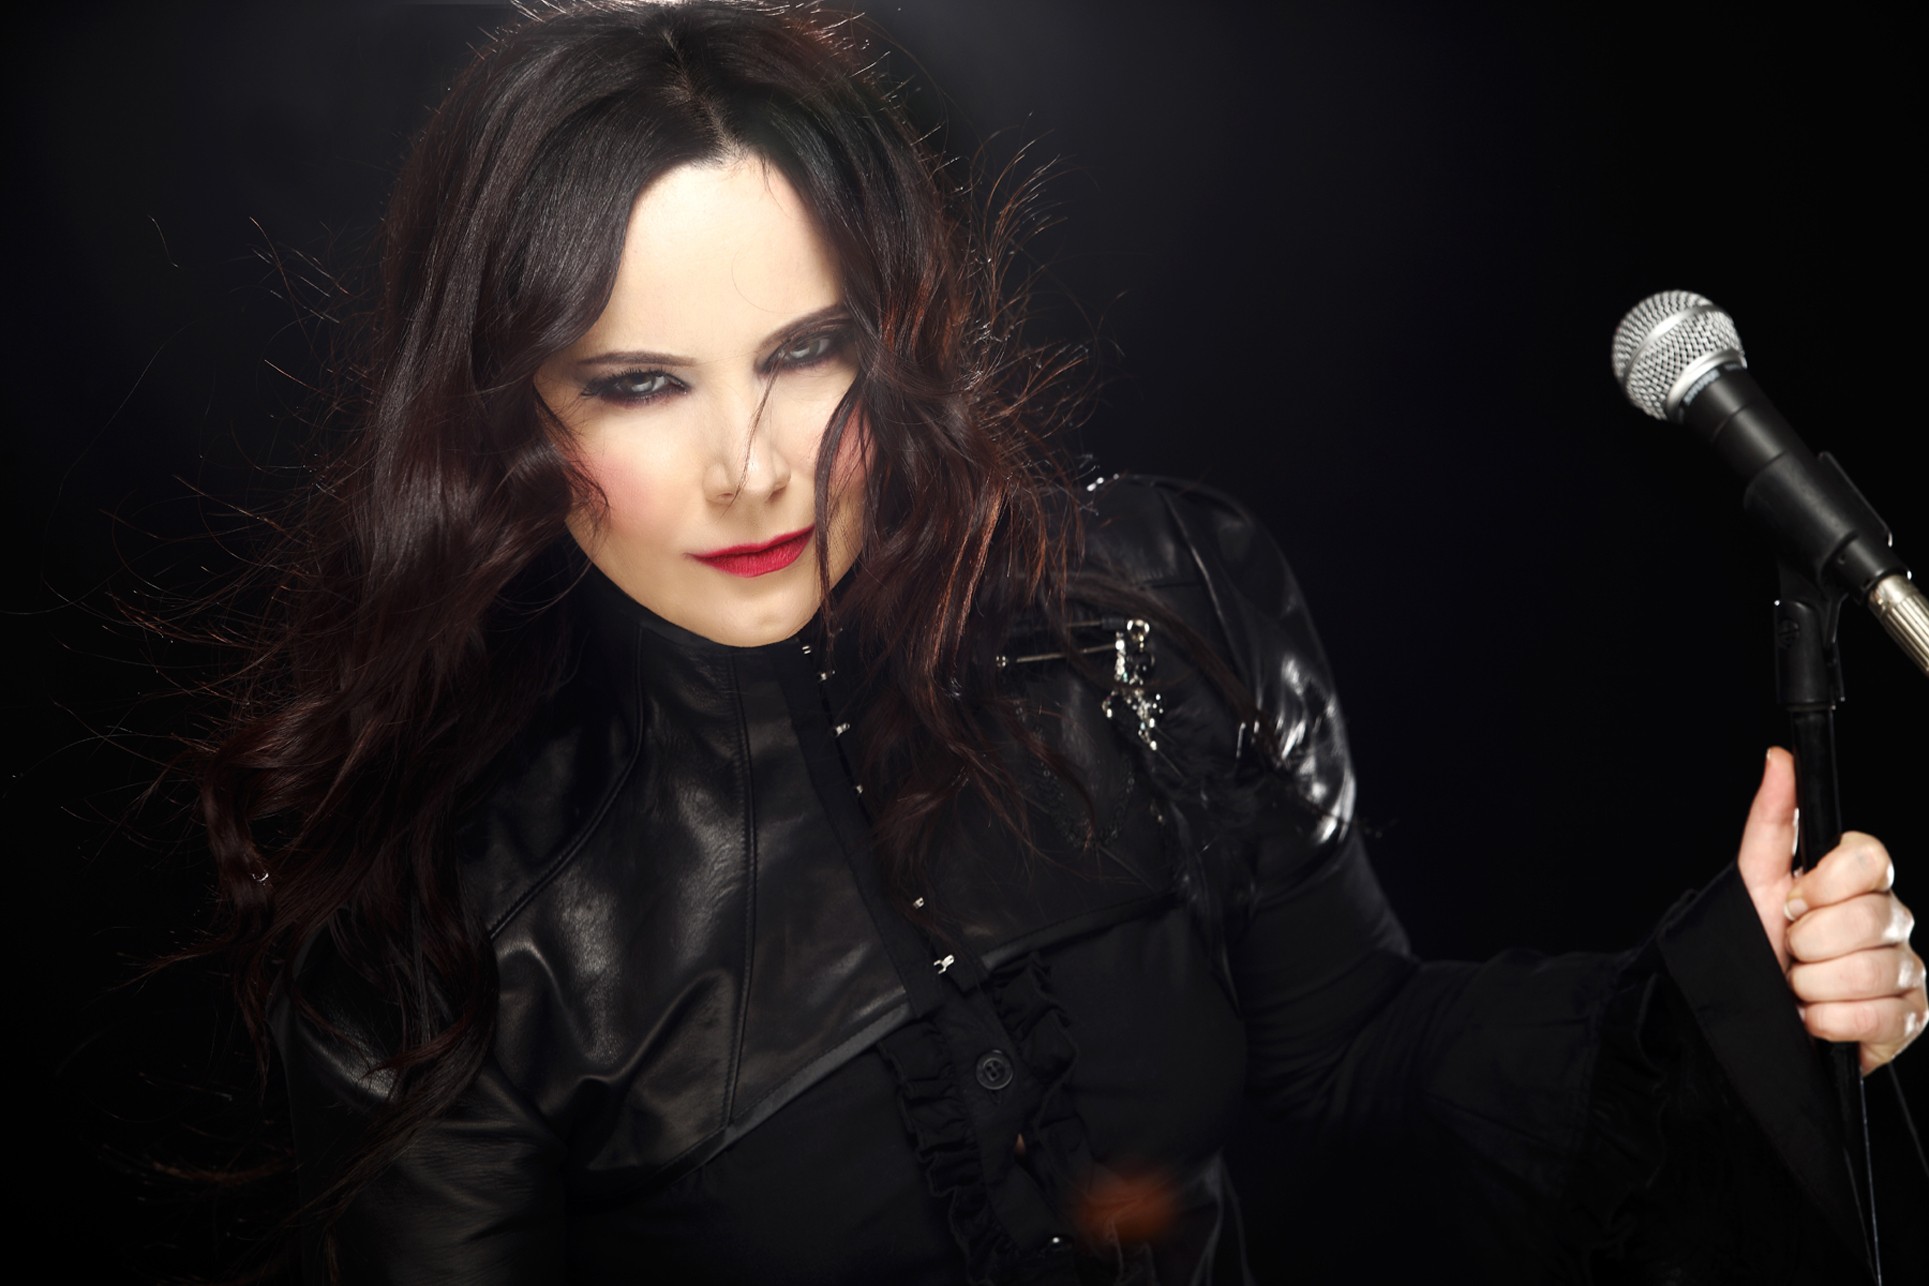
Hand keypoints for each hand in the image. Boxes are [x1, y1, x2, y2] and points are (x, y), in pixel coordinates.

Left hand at [1737, 747, 1925, 1074]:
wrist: (1747, 1014)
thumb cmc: (1754, 945)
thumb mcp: (1753, 882)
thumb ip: (1770, 821)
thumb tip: (1781, 757)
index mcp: (1861, 883)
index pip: (1871, 857)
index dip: (1824, 884)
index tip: (1793, 902)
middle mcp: (1893, 922)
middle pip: (1869, 916)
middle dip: (1809, 941)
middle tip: (1790, 951)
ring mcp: (1907, 970)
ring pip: (1872, 970)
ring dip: (1813, 985)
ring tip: (1797, 987)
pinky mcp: (1910, 1019)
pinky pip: (1879, 1017)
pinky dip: (1832, 1022)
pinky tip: (1815, 1017)